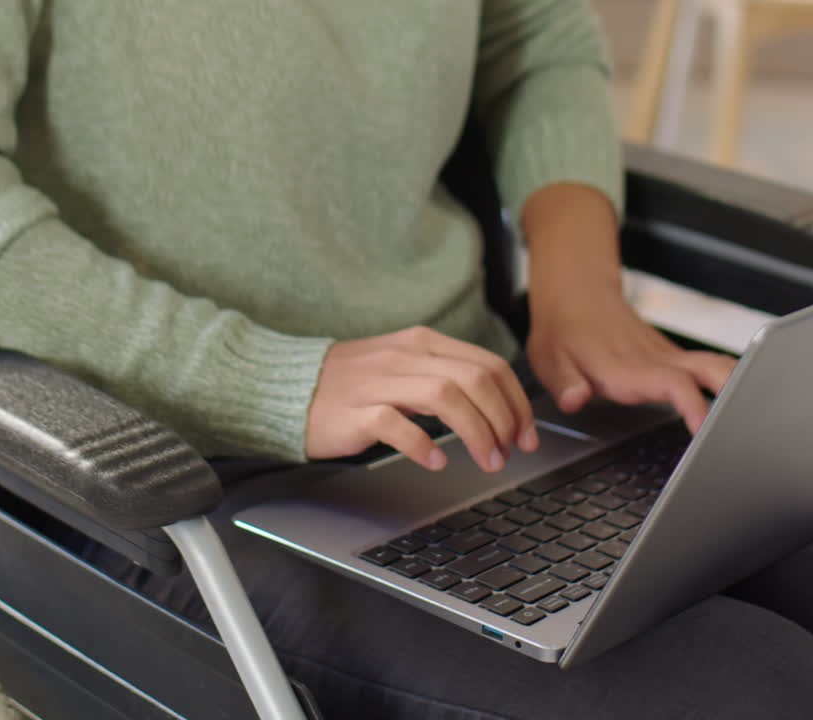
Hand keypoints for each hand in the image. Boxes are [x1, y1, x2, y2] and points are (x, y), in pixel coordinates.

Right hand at [306, 326, 538, 471]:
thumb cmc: (349, 385)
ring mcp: (378, 382)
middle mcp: (404, 357)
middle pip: (475, 379)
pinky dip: (424, 445)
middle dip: (504, 419)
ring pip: (446, 396)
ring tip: (488, 460)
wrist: (286, 387)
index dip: (517, 402)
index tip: (526, 433)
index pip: (488, 364)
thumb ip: (444, 378)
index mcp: (421, 343)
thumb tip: (495, 409)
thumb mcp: (402, 369)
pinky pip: (397, 424)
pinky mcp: (355, 411)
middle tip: (512, 451)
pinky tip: (437, 462)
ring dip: (477, 432)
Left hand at [527, 284, 736, 433]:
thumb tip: (575, 399)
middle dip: (736, 393)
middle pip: (711, 369)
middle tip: (749, 425)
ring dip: (740, 386)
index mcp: (625, 366)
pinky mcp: (672, 356)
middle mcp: (654, 359)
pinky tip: (739, 406)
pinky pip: (709, 366)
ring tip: (756, 419)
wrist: (574, 295)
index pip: (671, 384)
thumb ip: (565, 383)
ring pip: (716, 365)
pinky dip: (730, 384)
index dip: (692, 405)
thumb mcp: (549, 360)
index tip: (704, 429)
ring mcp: (667, 355)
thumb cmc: (562, 332)